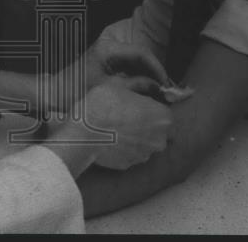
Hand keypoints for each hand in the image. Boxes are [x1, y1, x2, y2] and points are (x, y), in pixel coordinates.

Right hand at [44, 79, 172, 174]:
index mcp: (163, 117)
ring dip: (136, 136)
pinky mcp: (130, 164)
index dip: (151, 106)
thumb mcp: (120, 84)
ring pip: (145, 142)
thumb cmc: (102, 105)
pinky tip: (111, 137)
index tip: (138, 103)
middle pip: (158, 129)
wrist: (82, 134)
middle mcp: (159, 139)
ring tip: (116, 126)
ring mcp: (145, 154)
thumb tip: (149, 83)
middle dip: (147, 123)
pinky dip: (124, 147)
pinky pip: (131, 153)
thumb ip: (140, 83)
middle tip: (127, 114)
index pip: (165, 111)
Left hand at [49, 37, 168, 111]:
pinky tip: (149, 91)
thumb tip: (160, 88)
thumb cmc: (77, 92)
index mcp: (108, 48)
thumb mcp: (110, 91)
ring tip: (162, 92)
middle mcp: (110, 46)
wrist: (54, 96)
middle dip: (156, 72)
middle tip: (169, 90)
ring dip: (150, 76)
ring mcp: (109, 54)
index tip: (167, 84)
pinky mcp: (108, 63)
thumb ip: (137, 86)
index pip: (141, 53)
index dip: (158, 68)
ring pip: (137, 62)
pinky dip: (141, 78)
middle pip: (141, 56)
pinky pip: (130, 68)